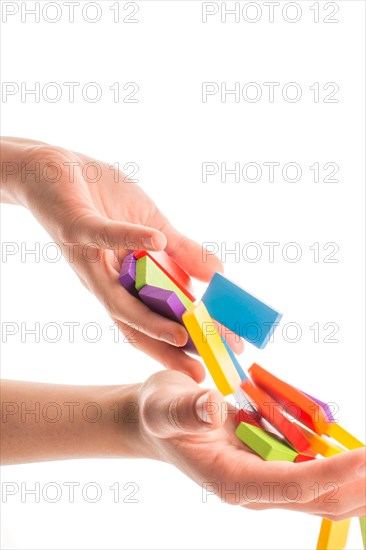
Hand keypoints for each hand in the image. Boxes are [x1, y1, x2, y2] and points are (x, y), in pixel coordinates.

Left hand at [1, 138, 242, 380]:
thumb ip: (183, 251)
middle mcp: (106, 281)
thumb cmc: (105, 198)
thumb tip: (218, 274)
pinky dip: (131, 240)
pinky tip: (159, 241)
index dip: (188, 342)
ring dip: (150, 320)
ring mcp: (90, 259)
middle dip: (177, 347)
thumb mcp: (155, 225)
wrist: (57, 167)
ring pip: (117, 300)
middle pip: (141, 324)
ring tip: (182, 336)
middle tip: (209, 364)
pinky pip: (102, 236)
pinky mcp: (75, 228)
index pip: (159, 320)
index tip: (223, 356)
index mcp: (126, 282)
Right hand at [138, 370, 365, 519]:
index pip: (292, 484)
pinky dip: (339, 463)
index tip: (364, 457)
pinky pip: (313, 471)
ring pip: (323, 493)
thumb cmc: (160, 413)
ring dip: (356, 480)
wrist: (159, 420)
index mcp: (231, 480)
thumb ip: (185, 411)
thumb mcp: (163, 407)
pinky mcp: (270, 465)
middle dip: (357, 484)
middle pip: (318, 499)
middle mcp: (254, 488)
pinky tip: (352, 447)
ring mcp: (265, 478)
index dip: (332, 473)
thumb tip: (213, 408)